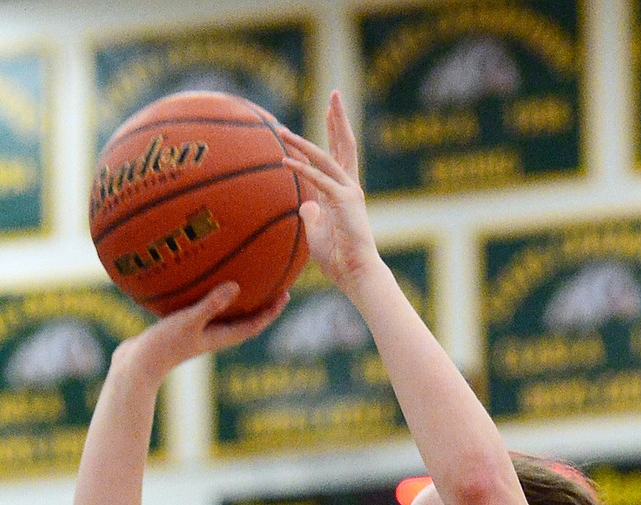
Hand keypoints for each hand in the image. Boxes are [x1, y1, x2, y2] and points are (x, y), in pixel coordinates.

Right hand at [115, 281, 288, 382]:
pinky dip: (208, 296)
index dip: (271, 311)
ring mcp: (198, 333)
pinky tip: (201, 279)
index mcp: (220, 337)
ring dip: (237, 300)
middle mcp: (213, 336)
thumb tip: (236, 286)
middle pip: (244, 319)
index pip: (254, 324)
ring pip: (224, 315)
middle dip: (261, 304)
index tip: (286, 294)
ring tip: (245, 279)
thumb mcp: (189, 321)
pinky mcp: (182, 327)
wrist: (137, 365)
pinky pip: (202, 308)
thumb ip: (211, 304)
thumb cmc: (164, 345)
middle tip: (275, 283)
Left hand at [275, 91, 379, 293]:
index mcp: (343, 192)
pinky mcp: (345, 202)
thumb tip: (304, 203)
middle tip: (334, 94)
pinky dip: (301, 169)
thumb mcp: (317, 232)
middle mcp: (349, 187)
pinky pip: (319, 180)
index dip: (333, 132)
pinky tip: (284, 160)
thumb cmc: (339, 259)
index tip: (328, 110)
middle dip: (338, 119)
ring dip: (303, 142)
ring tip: (283, 130)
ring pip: (326, 157)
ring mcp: (349, 193)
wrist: (357, 275)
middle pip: (344, 145)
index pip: (337, 155)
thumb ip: (311, 214)